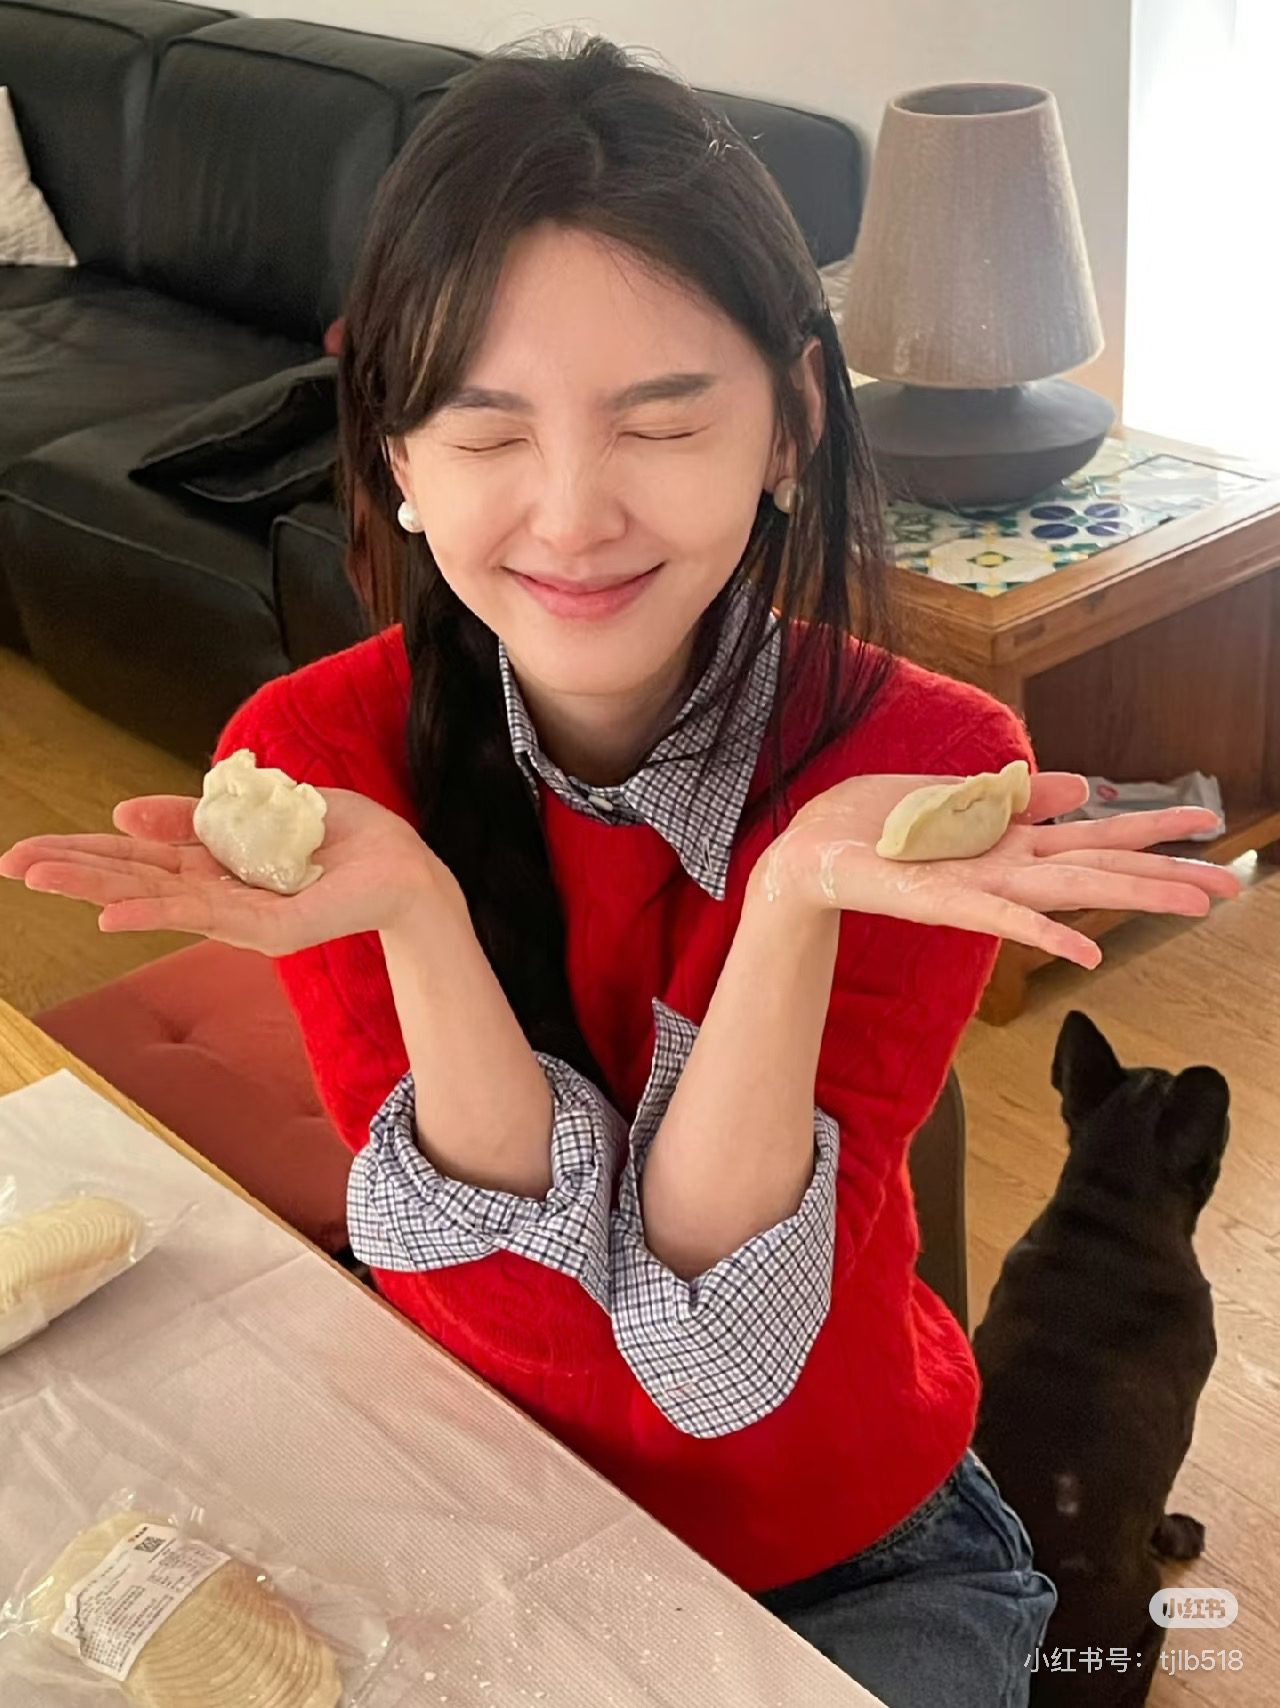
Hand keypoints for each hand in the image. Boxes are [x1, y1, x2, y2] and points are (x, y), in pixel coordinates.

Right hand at [0, 788, 446, 956]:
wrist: (408, 870)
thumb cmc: (344, 838)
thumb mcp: (262, 807)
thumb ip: (199, 814)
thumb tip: (124, 811)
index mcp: (216, 859)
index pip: (140, 852)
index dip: (87, 849)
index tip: (31, 850)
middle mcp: (219, 888)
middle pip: (133, 875)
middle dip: (71, 869)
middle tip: (10, 864)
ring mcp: (240, 912)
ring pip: (154, 896)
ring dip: (94, 887)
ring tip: (37, 877)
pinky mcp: (268, 929)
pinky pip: (204, 916)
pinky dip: (154, 913)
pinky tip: (109, 915)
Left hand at [756, 771, 1240, 967]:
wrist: (806, 853)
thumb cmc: (870, 826)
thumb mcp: (950, 794)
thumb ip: (1014, 795)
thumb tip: (1083, 786)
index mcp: (1009, 839)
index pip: (1094, 832)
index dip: (1150, 827)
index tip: (1207, 822)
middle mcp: (1007, 868)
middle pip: (1101, 868)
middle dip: (1167, 874)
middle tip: (1233, 883)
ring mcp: (981, 888)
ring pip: (1071, 892)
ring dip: (1131, 897)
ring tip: (1192, 904)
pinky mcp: (946, 902)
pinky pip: (1003, 920)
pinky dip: (1043, 933)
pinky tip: (1086, 950)